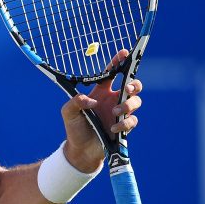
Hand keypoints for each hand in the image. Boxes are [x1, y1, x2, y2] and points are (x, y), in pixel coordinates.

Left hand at [60, 49, 142, 172]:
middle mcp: (112, 100)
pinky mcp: (125, 127)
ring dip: (128, 105)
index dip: (118, 63)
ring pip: (136, 101)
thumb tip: (90, 100)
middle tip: (126, 88)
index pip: (111, 74)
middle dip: (134, 84)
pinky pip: (133, 120)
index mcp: (100, 93)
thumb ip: (75, 102)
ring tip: (114, 111)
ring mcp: (120, 113)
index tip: (125, 53)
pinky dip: (125, 122)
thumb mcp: (68, 112)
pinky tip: (113, 127)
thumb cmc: (74, 128)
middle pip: (132, 85)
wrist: (81, 150)